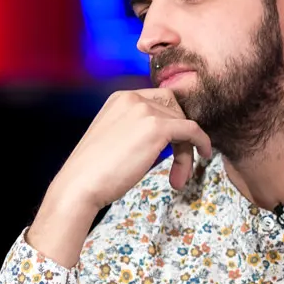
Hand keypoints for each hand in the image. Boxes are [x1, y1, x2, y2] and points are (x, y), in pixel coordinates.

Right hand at [46, 88, 211, 210]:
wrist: (79, 186)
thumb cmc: (94, 172)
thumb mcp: (115, 139)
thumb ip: (136, 130)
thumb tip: (165, 138)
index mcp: (120, 98)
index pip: (160, 101)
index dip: (172, 122)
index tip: (176, 146)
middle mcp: (133, 97)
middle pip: (175, 109)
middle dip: (181, 136)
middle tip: (179, 166)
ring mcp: (145, 110)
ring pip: (183, 123)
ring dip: (186, 151)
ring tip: (178, 178)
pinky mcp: (157, 127)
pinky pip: (192, 130)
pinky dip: (201, 142)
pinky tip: (204, 156)